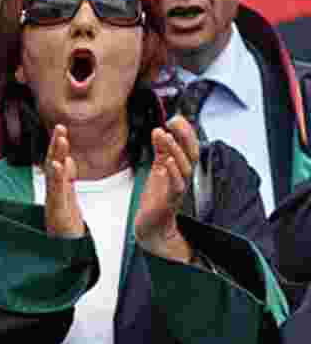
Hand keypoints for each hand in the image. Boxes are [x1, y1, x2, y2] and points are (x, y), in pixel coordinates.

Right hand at [44, 125, 85, 238]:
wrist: (66, 253)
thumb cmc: (67, 228)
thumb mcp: (68, 200)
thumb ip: (67, 181)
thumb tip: (67, 160)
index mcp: (59, 189)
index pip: (57, 164)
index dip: (58, 147)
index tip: (61, 131)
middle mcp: (54, 193)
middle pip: (53, 165)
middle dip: (56, 146)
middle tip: (60, 128)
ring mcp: (54, 202)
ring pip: (54, 175)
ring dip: (56, 155)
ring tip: (61, 139)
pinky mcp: (57, 212)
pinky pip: (56, 192)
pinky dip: (56, 177)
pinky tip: (58, 164)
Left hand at [134, 116, 199, 262]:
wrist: (150, 226)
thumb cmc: (156, 198)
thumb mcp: (157, 169)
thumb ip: (159, 150)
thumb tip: (159, 129)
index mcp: (180, 168)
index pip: (189, 147)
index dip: (185, 132)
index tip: (175, 117)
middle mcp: (183, 178)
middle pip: (192, 154)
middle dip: (185, 136)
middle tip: (173, 121)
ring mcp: (178, 190)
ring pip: (184, 168)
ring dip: (176, 151)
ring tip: (165, 136)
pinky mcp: (169, 202)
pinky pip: (176, 187)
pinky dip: (172, 173)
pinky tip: (165, 162)